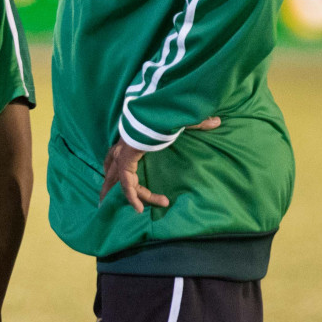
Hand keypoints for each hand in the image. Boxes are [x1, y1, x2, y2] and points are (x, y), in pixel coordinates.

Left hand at [99, 117, 220, 212]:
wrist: (155, 109)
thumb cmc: (165, 113)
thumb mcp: (180, 122)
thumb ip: (197, 124)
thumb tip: (217, 121)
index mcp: (130, 140)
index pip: (123, 159)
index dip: (126, 171)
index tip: (137, 177)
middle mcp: (122, 148)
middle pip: (111, 170)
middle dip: (109, 185)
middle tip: (105, 201)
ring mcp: (122, 155)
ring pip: (119, 181)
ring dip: (121, 196)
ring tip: (124, 212)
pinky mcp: (126, 161)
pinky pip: (127, 184)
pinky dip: (132, 196)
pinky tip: (139, 209)